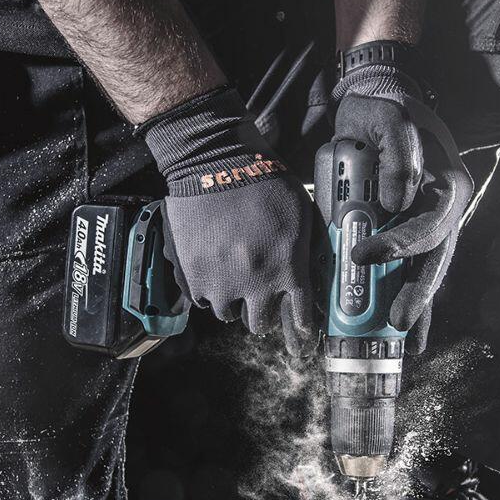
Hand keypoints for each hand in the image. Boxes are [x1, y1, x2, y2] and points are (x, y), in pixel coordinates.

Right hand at [142, 87, 315, 353]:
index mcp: (288, 268)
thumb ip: (302, 249)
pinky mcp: (194, 277)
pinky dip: (206, 291)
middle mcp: (257, 283)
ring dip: (231, 302)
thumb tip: (305, 271)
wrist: (215, 162)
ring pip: (228, 315)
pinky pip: (202, 301)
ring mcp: (223, 283)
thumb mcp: (300, 212)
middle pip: (260, 323)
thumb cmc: (263, 180)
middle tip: (256, 297)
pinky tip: (210, 272)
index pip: (299, 316)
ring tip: (229, 280)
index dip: (299, 328)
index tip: (299, 336)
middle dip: (259, 313)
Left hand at [332, 47, 471, 350]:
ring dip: (414, 306)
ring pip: (425, 271)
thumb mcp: (386, 117)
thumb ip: (397, 152)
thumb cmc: (382, 109)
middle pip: (434, 261)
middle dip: (416, 295)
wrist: (377, 103)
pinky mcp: (409, 229)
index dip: (399, 246)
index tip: (361, 256)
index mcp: (448, 187)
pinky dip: (405, 297)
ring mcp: (428, 223)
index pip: (428, 228)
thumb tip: (397, 199)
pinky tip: (397, 331)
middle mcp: (444, 211)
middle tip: (396, 323)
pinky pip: (410, 269)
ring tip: (400, 342)